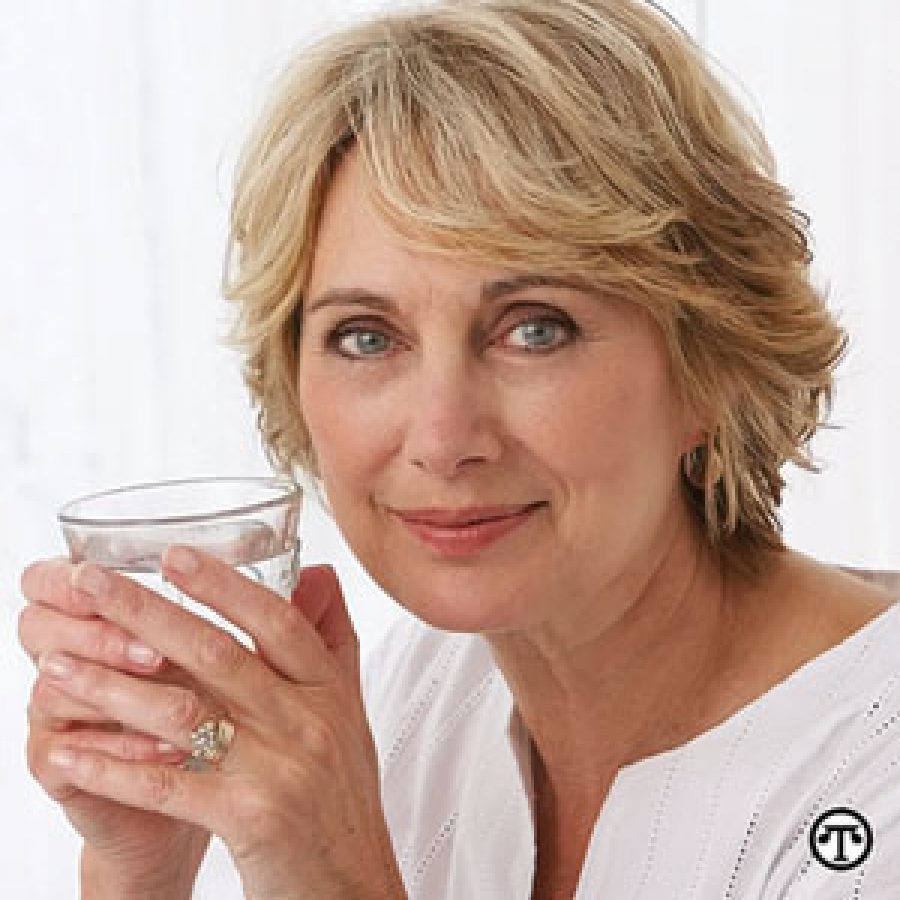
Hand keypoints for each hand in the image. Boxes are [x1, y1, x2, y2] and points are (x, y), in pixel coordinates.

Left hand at [35, 550, 405, 899]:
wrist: (353, 887)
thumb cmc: (340, 799)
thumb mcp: (347, 712)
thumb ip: (331, 640)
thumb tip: (318, 571)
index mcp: (330, 690)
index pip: (275, 621)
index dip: (222, 585)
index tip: (171, 555)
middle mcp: (310, 720)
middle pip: (219, 653)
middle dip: (146, 613)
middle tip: (91, 583)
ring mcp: (283, 768)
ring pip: (185, 712)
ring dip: (112, 686)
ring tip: (58, 665)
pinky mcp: (253, 818)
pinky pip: (168, 784)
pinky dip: (113, 766)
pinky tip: (71, 752)